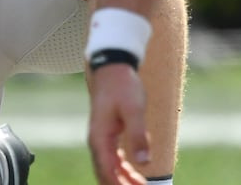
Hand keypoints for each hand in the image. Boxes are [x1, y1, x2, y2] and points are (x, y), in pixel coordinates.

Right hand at [87, 63, 151, 184]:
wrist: (112, 67)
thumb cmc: (123, 86)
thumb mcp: (134, 109)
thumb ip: (138, 135)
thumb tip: (143, 163)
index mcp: (100, 138)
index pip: (107, 172)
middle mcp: (97, 141)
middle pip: (105, 174)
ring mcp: (101, 138)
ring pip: (109, 168)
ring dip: (123, 180)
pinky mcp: (108, 134)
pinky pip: (113, 159)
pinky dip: (123, 170)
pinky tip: (135, 175)